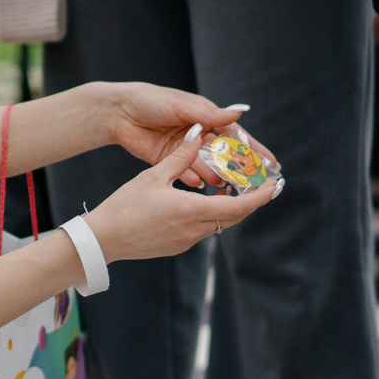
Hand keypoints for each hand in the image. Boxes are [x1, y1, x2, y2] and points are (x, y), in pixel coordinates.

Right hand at [86, 128, 281, 260]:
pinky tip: (205, 201)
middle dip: (250, 201)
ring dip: (229, 208)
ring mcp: (185, 242)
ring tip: (231, 189)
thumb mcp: (154, 175)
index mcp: (191, 211)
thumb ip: (181, 154)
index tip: (275, 186)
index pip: (239, 207)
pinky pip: (203, 229)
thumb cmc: (125, 206)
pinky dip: (211, 215)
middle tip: (261, 185)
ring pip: (219, 224)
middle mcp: (193, 230)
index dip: (260, 197)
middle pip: (233, 217)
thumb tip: (198, 132)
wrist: (103, 239)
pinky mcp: (176, 246)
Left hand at [89, 82, 258, 188]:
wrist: (119, 112)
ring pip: (206, 167)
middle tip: (251, 183)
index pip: (235, 136)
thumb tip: (240, 113)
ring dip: (215, 177)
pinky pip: (185, 174)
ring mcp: (184, 150)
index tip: (271, 164)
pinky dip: (192, 180)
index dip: (254, 150)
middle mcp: (198, 135)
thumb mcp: (183, 106)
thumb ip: (210, 115)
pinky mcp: (168, 161)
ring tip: (223, 187)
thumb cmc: (152, 100)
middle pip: (224, 155)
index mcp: (206, 118)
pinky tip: (198, 187)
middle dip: (238, 169)